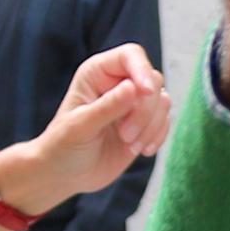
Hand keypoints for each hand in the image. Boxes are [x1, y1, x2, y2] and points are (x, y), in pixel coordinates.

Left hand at [7, 43, 174, 214]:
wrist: (65, 174)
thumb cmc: (63, 146)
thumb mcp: (81, 126)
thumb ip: (107, 107)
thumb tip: (133, 87)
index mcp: (98, 73)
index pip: (130, 56)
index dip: (142, 70)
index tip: (146, 92)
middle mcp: (119, 83)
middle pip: (152, 81)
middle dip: (144, 111)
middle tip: (125, 136)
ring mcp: (134, 104)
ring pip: (163, 101)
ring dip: (151, 127)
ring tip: (129, 145)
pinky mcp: (145, 124)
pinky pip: (166, 121)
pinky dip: (158, 137)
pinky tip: (142, 151)